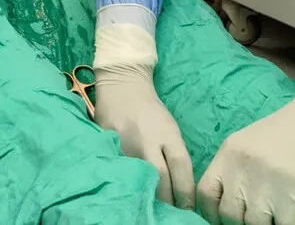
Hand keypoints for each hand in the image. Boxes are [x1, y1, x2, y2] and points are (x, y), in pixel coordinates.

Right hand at [94, 61, 195, 208]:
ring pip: (136, 175)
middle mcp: (147, 137)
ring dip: (144, 194)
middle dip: (166, 201)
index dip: (186, 194)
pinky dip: (122, 180)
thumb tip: (180, 191)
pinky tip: (126, 189)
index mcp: (168, 133)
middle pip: (160, 177)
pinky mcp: (106, 139)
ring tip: (149, 207)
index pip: (181, 169)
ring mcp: (124, 140)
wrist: (122, 84)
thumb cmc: (151, 110)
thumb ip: (174, 155)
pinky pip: (117, 166)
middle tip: (170, 215)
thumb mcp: (169, 128)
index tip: (188, 211)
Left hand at [197, 86, 294, 223]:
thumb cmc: (288, 129)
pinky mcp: (293, 195)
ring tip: (270, 221)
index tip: (221, 220)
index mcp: (227, 153)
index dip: (210, 212)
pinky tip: (288, 221)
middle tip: (250, 221)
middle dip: (237, 223)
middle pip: (228, 213)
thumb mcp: (248, 141)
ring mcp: (266, 183)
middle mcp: (241, 169)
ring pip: (253, 224)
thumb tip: (229, 196)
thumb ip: (234, 167)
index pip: (205, 192)